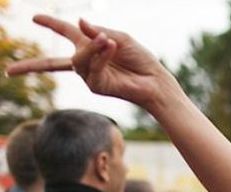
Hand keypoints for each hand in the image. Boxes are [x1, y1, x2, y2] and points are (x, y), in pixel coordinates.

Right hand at [6, 15, 175, 110]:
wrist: (154, 80)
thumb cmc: (140, 59)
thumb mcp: (120, 39)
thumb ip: (99, 32)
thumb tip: (78, 22)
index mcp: (91, 46)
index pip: (66, 33)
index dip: (51, 24)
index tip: (34, 18)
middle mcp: (87, 63)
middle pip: (55, 62)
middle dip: (34, 65)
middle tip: (28, 45)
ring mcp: (90, 77)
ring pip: (78, 60)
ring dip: (93, 47)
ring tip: (108, 41)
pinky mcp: (97, 87)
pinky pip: (93, 67)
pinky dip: (102, 55)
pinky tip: (111, 47)